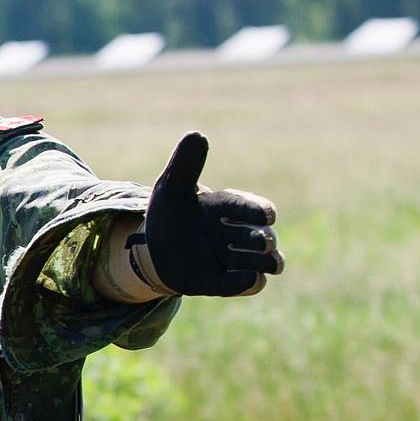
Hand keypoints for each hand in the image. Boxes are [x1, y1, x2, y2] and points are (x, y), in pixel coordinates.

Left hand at [144, 132, 283, 296]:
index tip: (267, 216)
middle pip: (262, 238)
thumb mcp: (170, 188)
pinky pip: (247, 285)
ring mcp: (233, 258)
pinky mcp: (224, 282)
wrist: (152, 250)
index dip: (258, 211)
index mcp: (227, 207)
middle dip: (262, 240)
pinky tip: (244, 278)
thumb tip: (196, 134)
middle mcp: (236, 233)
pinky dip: (249, 282)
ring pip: (265, 262)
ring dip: (265, 262)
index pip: (251, 207)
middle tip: (261, 241)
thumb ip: (185, 165)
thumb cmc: (168, 215)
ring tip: (264, 261)